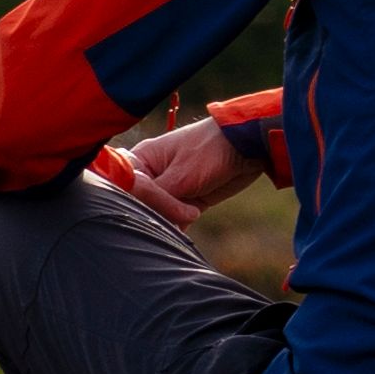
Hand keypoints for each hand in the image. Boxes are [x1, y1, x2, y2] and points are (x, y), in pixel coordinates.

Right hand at [112, 118, 257, 222]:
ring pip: (158, 214)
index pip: (127, 186)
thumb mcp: (182, 175)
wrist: (248, 147)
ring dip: (169, 221)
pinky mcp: (186, 199)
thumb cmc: (210, 150)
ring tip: (189, 214)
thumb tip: (143, 217)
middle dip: (156, 214)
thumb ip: (159, 198)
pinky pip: (175, 219)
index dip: (134, 199)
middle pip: (141, 203)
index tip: (150, 208)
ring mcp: (169, 188)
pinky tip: (188, 225)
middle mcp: (152, 174)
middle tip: (179, 213)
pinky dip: (180, 225)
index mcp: (143, 160)